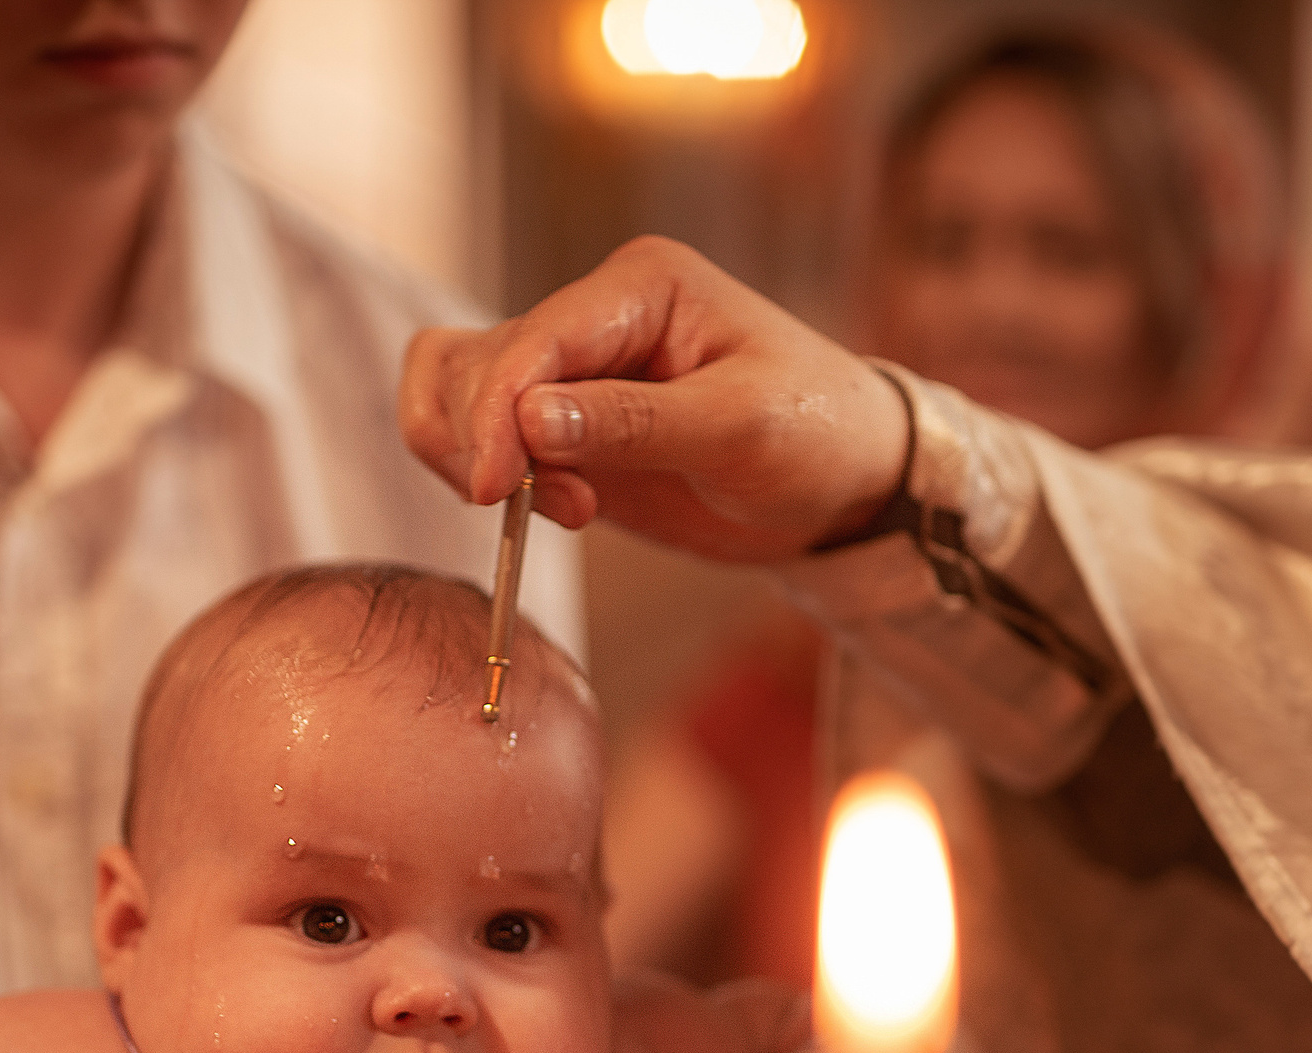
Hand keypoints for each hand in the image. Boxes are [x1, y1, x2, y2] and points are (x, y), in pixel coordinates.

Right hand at [400, 235, 908, 559]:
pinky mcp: (567, 425)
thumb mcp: (740, 428)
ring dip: (479, 456)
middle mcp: (596, 316)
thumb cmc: (818, 433)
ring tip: (567, 507)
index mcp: (641, 285)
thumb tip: (526, 423)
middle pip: (476, 362)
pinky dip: (488, 472)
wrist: (848, 480)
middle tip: (556, 507)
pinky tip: (554, 508)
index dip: (493, 413)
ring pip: (462, 392)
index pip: (532, 339)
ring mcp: (575, 371)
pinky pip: (484, 434)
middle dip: (486, 440)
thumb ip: (633, 423)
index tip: (492, 489)